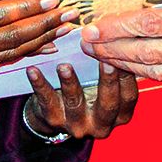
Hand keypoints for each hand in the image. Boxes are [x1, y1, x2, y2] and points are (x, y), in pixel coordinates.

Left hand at [24, 60, 138, 139]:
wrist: (57, 111)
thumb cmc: (88, 88)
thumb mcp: (104, 83)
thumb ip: (113, 66)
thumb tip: (119, 37)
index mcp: (120, 114)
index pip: (129, 96)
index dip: (128, 76)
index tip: (124, 52)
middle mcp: (101, 124)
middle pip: (108, 104)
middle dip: (107, 81)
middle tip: (105, 59)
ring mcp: (77, 124)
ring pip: (75, 104)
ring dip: (70, 83)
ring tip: (64, 66)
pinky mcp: (54, 120)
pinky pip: (46, 101)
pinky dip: (40, 84)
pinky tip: (33, 70)